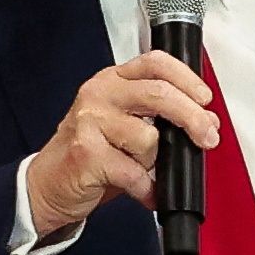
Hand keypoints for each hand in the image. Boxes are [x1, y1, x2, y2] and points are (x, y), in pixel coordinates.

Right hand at [23, 53, 217, 238]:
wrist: (45, 186)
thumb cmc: (90, 154)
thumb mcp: (125, 124)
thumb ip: (161, 116)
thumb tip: (206, 122)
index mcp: (112, 80)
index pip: (155, 62)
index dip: (187, 78)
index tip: (206, 99)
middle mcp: (99, 94)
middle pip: (159, 94)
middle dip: (192, 118)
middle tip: (208, 138)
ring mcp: (89, 122)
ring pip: (148, 137)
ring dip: (155, 160)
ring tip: (141, 168)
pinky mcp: (85, 154)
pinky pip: (134, 172)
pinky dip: (146, 188)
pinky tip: (144, 192)